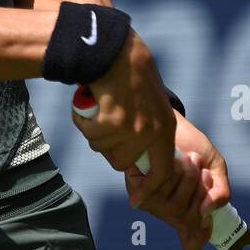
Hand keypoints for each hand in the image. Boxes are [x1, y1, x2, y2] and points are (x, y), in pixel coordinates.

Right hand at [72, 29, 176, 195]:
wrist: (116, 50)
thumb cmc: (130, 71)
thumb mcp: (151, 101)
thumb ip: (147, 126)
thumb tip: (134, 154)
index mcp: (165, 128)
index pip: (161, 170)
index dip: (148, 186)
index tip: (138, 200)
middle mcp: (151, 132)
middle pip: (123, 161)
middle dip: (109, 148)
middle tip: (105, 125)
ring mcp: (131, 129)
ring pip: (103, 148)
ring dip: (95, 132)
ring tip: (100, 108)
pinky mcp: (111, 123)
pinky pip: (90, 134)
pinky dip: (83, 122)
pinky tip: (90, 103)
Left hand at [125, 114, 231, 249]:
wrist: (172, 121)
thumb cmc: (192, 147)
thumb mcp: (216, 168)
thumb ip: (221, 192)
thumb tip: (206, 212)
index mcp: (187, 210)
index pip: (192, 241)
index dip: (198, 237)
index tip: (206, 222)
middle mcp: (167, 211)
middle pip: (187, 219)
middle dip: (199, 190)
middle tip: (201, 169)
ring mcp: (151, 200)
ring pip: (174, 206)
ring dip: (189, 178)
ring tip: (190, 159)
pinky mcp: (136, 184)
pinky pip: (160, 189)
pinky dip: (174, 172)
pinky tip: (177, 159)